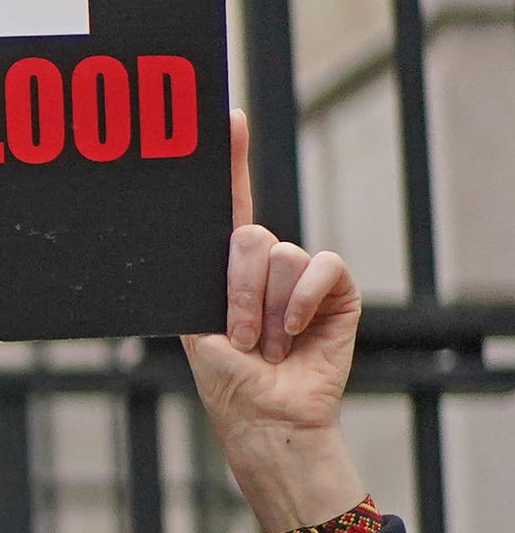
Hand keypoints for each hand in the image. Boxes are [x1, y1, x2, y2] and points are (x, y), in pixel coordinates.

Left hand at [183, 109, 368, 532]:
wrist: (267, 413)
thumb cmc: (227, 379)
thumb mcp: (198, 327)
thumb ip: (204, 283)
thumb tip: (212, 244)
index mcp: (224, 267)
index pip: (229, 204)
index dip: (230, 160)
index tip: (226, 118)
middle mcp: (263, 263)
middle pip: (247, 236)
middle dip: (235, 290)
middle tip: (238, 336)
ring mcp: (299, 274)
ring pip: (279, 256)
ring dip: (265, 307)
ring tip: (266, 344)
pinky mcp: (334, 288)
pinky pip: (319, 267)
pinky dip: (303, 299)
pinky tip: (296, 330)